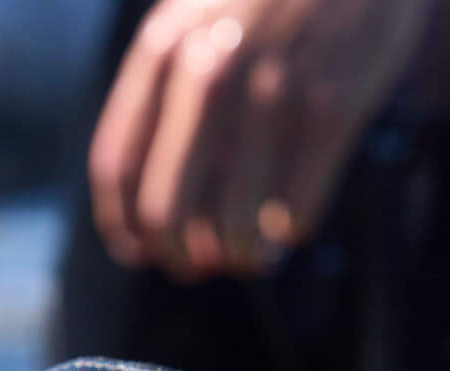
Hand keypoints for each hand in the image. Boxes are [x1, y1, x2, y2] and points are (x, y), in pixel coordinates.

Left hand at [88, 0, 435, 280]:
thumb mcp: (202, 8)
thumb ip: (169, 81)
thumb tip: (148, 190)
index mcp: (163, 47)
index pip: (117, 168)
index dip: (124, 227)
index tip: (141, 251)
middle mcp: (207, 73)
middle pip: (165, 212)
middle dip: (178, 256)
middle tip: (199, 265)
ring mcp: (271, 92)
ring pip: (231, 229)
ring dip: (238, 258)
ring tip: (251, 256)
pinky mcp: (332, 109)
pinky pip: (296, 214)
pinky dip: (289, 234)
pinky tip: (292, 224)